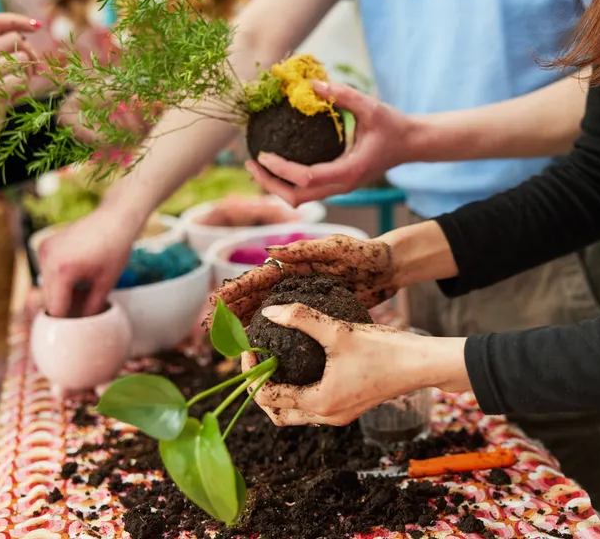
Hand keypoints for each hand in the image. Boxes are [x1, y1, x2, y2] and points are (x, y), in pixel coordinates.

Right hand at [0, 13, 40, 143]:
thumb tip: (27, 38)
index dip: (18, 20)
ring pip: (22, 60)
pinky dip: (24, 90)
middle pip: (15, 39)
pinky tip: (12, 99)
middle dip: (31, 55)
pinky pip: (22, 80)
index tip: (37, 26)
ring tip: (15, 89)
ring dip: (27, 75)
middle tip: (31, 72)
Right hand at [38, 208, 139, 316]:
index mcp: (63, 271)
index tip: (71, 331)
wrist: (115, 218)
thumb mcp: (107, 282)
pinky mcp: (45, 244)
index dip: (64, 322)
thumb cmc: (115, 248)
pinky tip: (76, 277)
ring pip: (46, 285)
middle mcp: (48, 259)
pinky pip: (46, 270)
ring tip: (79, 293)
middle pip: (47, 298)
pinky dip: (57, 278)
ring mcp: (44, 250)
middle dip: (61, 308)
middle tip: (77, 314)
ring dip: (58, 293)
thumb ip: (92, 306)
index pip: (55, 308)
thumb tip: (83, 325)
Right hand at [205, 234, 397, 327]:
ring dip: (247, 325)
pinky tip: (264, 351)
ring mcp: (304, 298)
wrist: (390, 268)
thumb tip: (270, 250)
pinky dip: (274, 336)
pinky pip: (290, 326)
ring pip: (268, 313)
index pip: (258, 277)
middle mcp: (294, 281)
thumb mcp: (336, 248)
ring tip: (227, 341)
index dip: (236, 289)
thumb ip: (306, 249)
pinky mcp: (317, 313)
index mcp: (294, 264)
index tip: (215, 301)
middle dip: (232, 311)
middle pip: (256, 297)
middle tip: (209, 327)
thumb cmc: (364, 254)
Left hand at [241, 303, 469, 425]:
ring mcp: (338, 414)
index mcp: (319, 403)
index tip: (250, 346)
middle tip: (256, 358)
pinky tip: (301, 363)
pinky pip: (312, 405)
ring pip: (294, 412)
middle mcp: (326, 416)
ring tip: (274, 360)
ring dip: (279, 391)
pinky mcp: (349, 406)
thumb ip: (301, 319)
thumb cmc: (384, 350)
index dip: (251, 372)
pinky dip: (298, 390)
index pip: (267, 396)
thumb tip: (269, 311)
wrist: (421, 364)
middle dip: (260, 388)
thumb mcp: (339, 330)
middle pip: (277, 412)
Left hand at [245, 81, 415, 206]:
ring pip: (301, 198)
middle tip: (250, 163)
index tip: (262, 154)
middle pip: (297, 197)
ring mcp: (340, 187)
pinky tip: (276, 164)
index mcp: (349, 171)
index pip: (307, 178)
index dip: (281, 170)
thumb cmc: (393, 125)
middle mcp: (342, 185)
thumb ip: (343, 95)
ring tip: (258, 166)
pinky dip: (288, 182)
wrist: (411, 144)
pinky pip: (307, 190)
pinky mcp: (338, 183)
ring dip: (277, 186)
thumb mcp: (371, 106)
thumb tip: (313, 85)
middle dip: (270, 184)